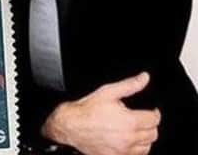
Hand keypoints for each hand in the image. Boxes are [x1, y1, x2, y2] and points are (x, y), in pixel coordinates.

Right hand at [41, 72, 160, 154]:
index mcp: (130, 121)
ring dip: (144, 138)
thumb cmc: (87, 109)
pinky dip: (136, 149)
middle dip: (150, 125)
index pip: (154, 119)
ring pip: (146, 147)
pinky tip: (128, 140)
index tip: (151, 110)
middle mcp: (128, 139)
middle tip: (142, 118)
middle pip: (153, 134)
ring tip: (135, 129)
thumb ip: (130, 85)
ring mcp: (123, 151)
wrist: (71, 125)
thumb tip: (144, 78)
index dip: (154, 112)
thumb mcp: (108, 92)